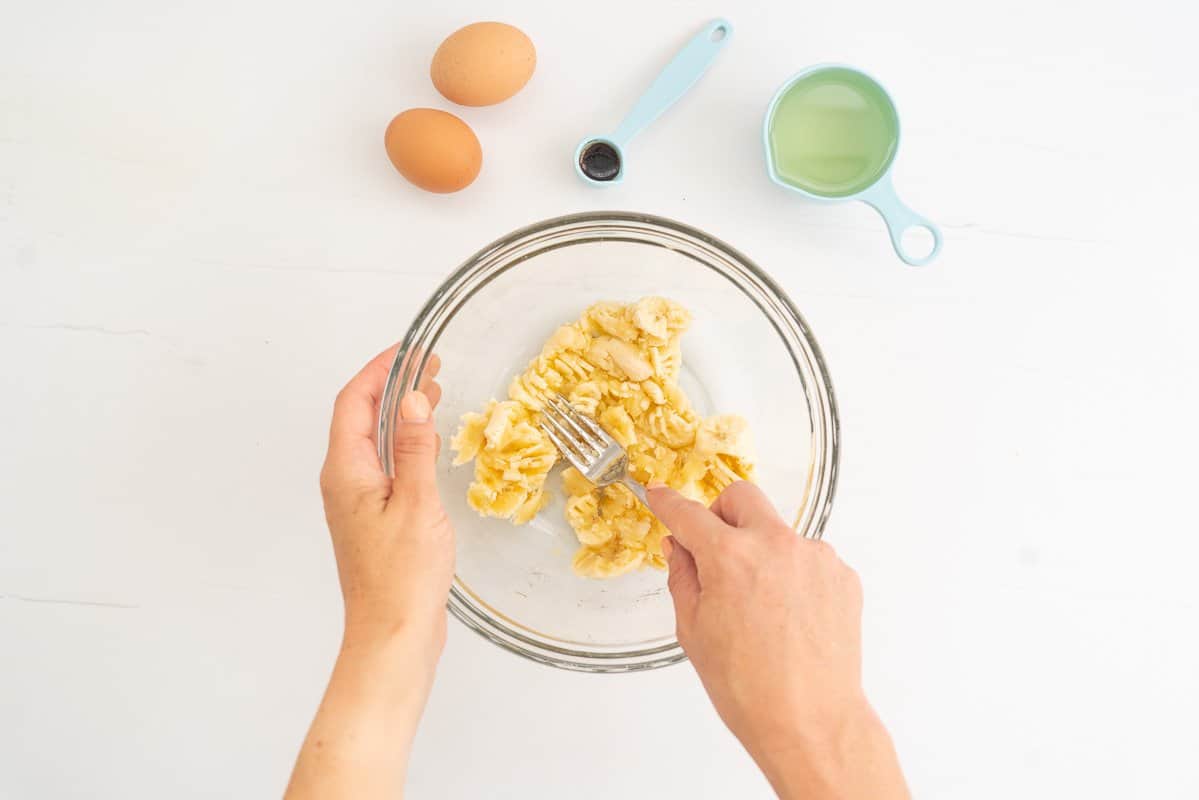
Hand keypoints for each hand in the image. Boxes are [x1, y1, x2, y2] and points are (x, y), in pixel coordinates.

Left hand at [318, 346, 451, 655]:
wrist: (392, 636)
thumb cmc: (402, 579)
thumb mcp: (417, 505)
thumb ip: (414, 448)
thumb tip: (413, 398)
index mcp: (346, 472)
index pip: (353, 402)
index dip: (379, 369)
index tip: (411, 350)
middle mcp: (343, 482)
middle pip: (358, 417)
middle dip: (391, 385)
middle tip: (430, 366)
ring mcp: (355, 502)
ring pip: (371, 441)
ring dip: (399, 413)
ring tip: (433, 394)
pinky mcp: (372, 519)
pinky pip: (383, 465)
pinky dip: (403, 442)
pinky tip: (426, 445)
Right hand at [648, 482, 907, 799]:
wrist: (810, 722)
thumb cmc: (749, 688)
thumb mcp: (694, 632)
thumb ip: (683, 578)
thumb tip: (679, 549)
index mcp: (730, 558)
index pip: (689, 514)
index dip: (668, 503)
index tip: (660, 495)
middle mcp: (776, 546)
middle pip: (742, 497)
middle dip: (721, 513)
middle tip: (715, 548)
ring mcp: (815, 558)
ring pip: (777, 532)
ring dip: (761, 552)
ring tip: (759, 607)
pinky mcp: (841, 576)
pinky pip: (807, 560)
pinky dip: (792, 576)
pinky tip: (787, 617)